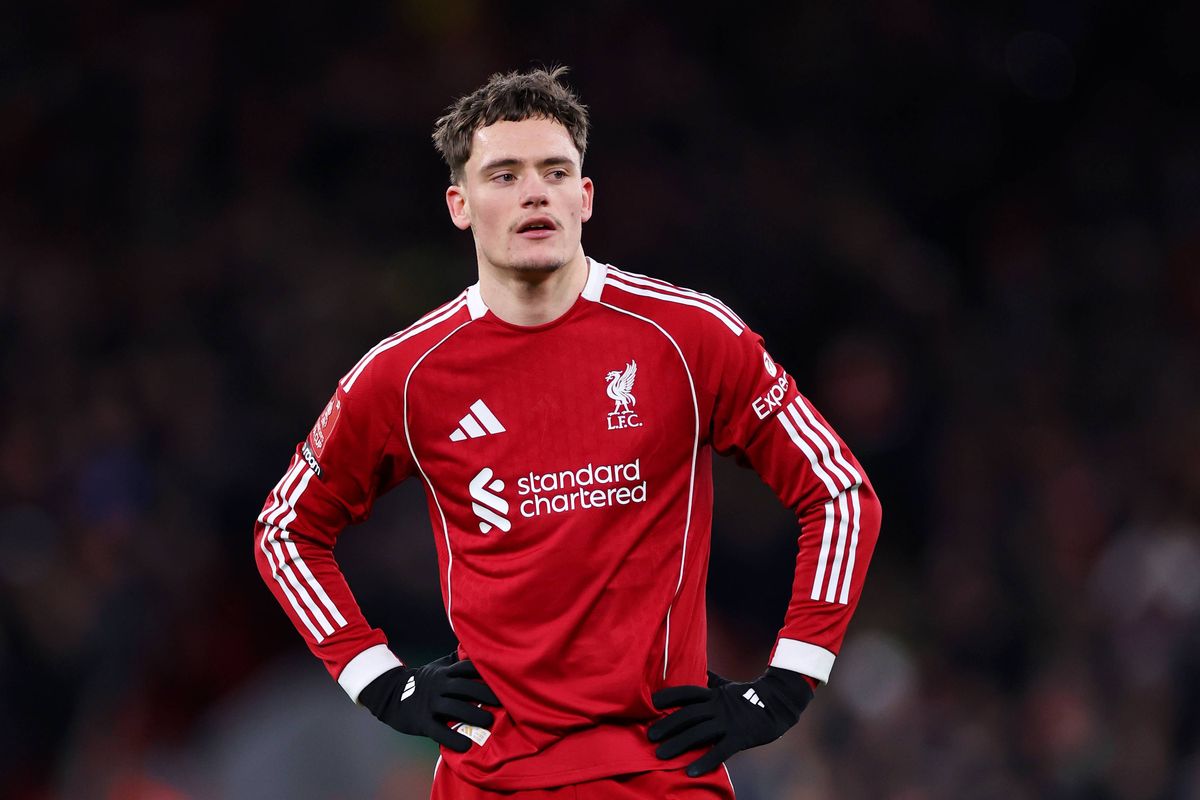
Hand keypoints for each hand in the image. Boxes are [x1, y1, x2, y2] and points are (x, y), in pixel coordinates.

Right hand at [358, 652, 499, 752]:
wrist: (391, 695)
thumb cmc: (423, 682)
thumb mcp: (438, 668)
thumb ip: (456, 662)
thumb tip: (477, 650)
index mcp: (444, 673)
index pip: (466, 668)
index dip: (484, 672)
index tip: (502, 678)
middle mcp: (438, 685)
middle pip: (464, 688)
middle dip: (484, 694)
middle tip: (504, 703)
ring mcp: (430, 703)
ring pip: (453, 708)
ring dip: (473, 714)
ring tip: (489, 722)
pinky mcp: (422, 721)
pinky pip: (438, 731)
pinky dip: (452, 739)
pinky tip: (466, 745)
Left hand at [648, 667, 813, 775]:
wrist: (779, 703)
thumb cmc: (750, 695)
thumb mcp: (728, 687)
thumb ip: (711, 682)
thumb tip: (698, 673)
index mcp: (714, 694)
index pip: (687, 692)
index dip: (669, 696)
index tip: (652, 702)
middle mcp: (717, 707)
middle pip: (688, 715)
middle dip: (667, 725)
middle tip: (650, 736)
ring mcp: (728, 722)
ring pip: (699, 733)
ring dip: (678, 744)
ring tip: (661, 755)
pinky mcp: (739, 737)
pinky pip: (719, 751)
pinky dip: (704, 761)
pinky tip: (690, 771)